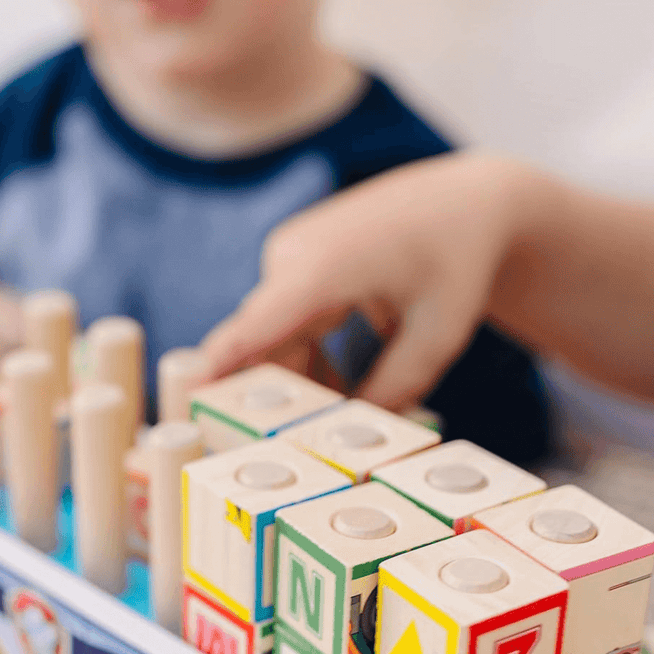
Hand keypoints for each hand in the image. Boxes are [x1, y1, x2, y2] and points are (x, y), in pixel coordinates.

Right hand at [200, 151, 530, 409]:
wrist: (468, 202)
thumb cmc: (457, 264)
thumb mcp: (436, 340)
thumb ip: (390, 392)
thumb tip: (347, 439)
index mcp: (324, 268)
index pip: (253, 329)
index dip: (216, 371)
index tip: (185, 406)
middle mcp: (293, 255)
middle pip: (262, 345)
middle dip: (273, 400)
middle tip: (288, 451)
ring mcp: (290, 253)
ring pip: (274, 338)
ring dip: (298, 380)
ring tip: (340, 412)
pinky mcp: (296, 259)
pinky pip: (286, 322)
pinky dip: (305, 356)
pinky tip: (338, 382)